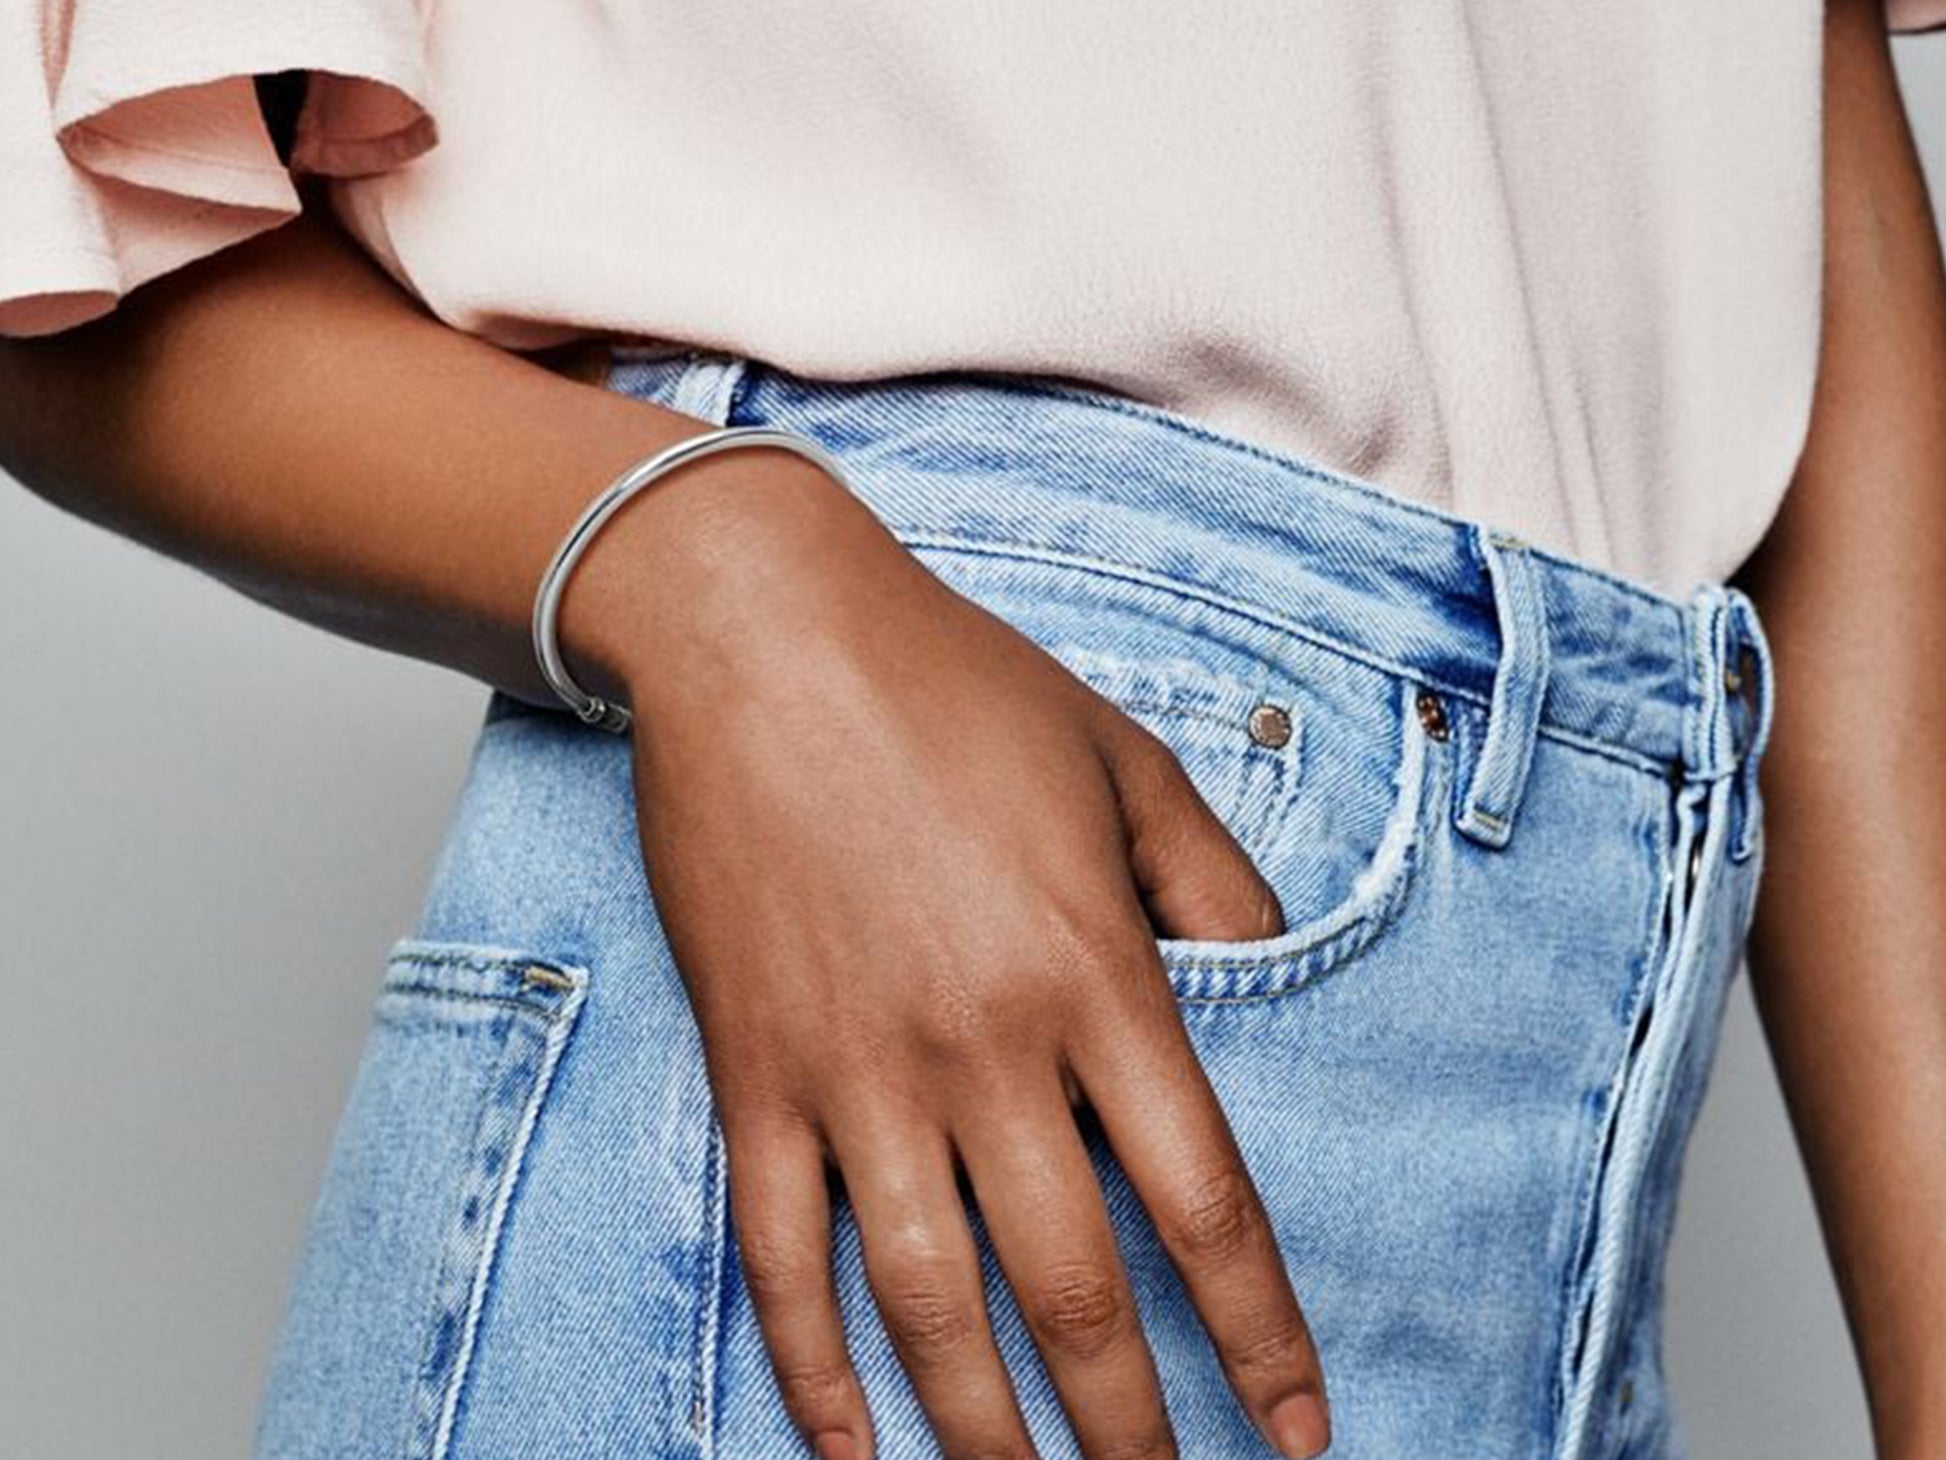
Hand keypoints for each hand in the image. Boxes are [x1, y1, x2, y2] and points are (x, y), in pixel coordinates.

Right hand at [586, 453, 1332, 1459]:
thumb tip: (1272, 992)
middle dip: (1129, 1426)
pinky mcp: (755, 1068)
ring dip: (979, 1430)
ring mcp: (854, 1068)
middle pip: (1069, 1286)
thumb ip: (1216, 889)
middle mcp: (979, 1046)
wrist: (764, 631)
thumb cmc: (955, 686)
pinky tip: (848, 1439)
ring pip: (923, 1299)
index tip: (1300, 1425)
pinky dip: (808, 1361)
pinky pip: (777, 1247)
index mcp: (1091, 974)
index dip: (1259, 1335)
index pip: (1202, 1203)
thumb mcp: (1128, 763)